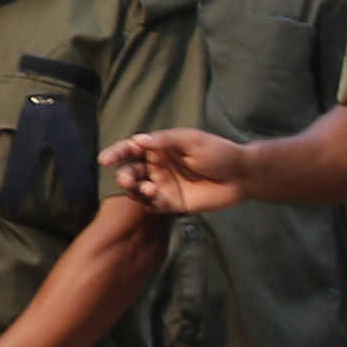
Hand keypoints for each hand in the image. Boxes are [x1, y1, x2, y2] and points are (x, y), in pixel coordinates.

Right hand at [109, 128, 246, 214]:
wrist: (240, 176)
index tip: (105, 159)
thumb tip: (138, 140)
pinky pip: (153, 205)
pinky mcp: (172, 203)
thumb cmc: (218, 152)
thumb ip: (165, 141)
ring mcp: (163, 186)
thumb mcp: (192, 141)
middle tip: (127, 179)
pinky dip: (149, 203)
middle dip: (125, 175)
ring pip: (138, 189)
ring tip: (146, 189)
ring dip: (135, 190)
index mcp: (159, 148)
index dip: (117, 153)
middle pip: (131, 171)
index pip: (132, 149)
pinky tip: (156, 199)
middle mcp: (157, 167)